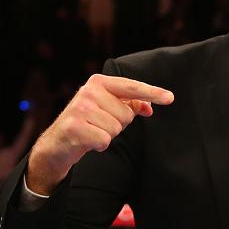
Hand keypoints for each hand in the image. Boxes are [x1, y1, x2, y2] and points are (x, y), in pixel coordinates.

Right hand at [27, 74, 173, 193]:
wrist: (58, 143)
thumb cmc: (88, 123)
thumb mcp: (108, 109)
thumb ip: (129, 104)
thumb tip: (149, 107)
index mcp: (99, 83)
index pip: (131, 87)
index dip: (152, 93)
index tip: (170, 98)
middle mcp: (88, 91)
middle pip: (126, 114)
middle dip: (117, 124)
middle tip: (99, 124)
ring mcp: (80, 108)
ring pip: (116, 128)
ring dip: (108, 135)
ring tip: (92, 131)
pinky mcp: (75, 127)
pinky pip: (105, 140)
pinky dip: (100, 145)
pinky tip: (88, 141)